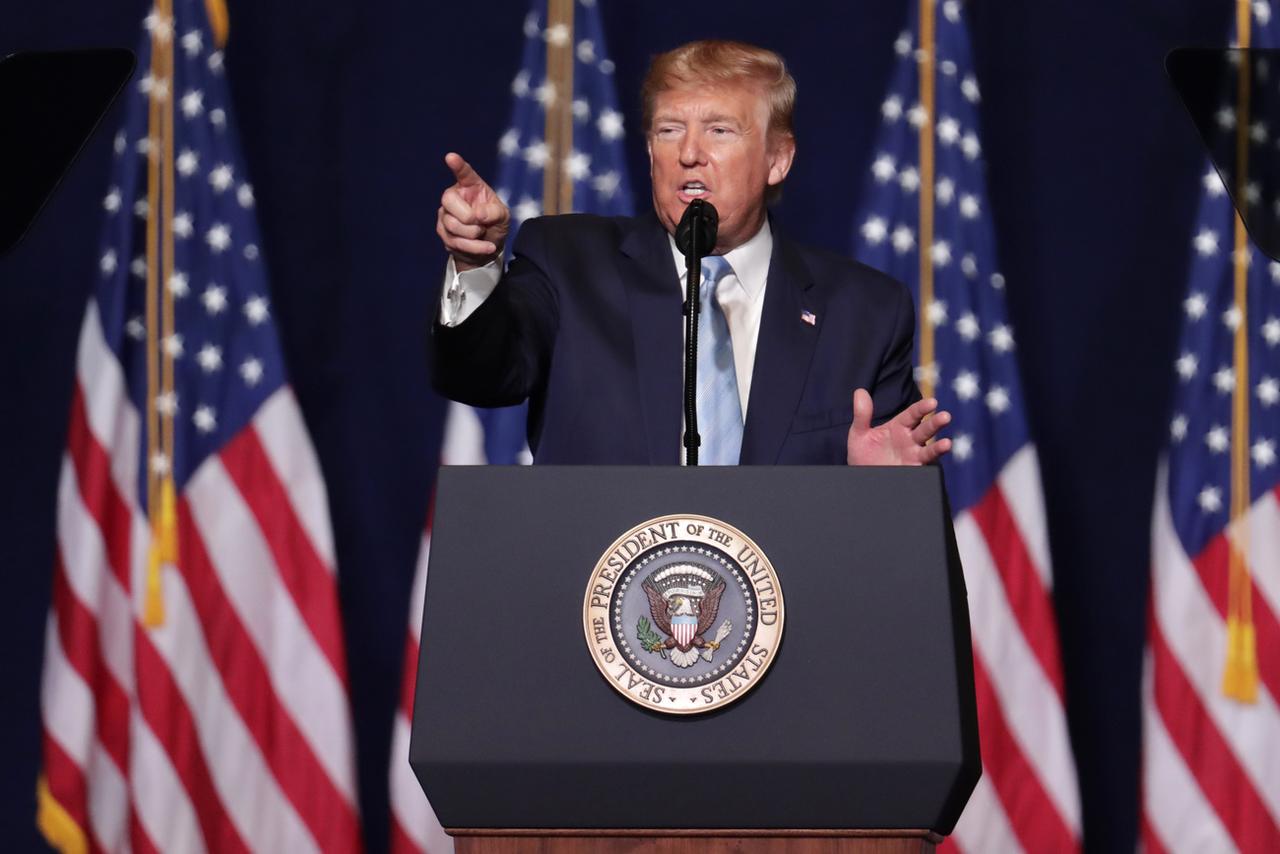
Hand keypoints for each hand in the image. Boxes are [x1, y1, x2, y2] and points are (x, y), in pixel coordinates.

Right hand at [437, 152, 509, 269]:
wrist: (487, 247)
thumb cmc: (494, 225)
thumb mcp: (503, 217)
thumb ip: (494, 212)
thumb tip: (478, 215)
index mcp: (471, 186)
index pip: (464, 173)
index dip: (458, 165)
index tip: (451, 157)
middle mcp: (454, 196)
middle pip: (449, 200)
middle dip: (468, 217)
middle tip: (481, 225)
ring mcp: (445, 214)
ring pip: (451, 224)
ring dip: (473, 234)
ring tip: (483, 234)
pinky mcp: (442, 231)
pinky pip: (454, 241)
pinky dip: (474, 247)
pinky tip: (487, 247)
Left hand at [846, 388, 951, 465]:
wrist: (861, 478)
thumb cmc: (862, 454)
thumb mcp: (859, 434)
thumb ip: (862, 414)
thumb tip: (860, 391)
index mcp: (899, 427)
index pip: (913, 414)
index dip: (922, 408)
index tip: (932, 402)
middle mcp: (910, 440)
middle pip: (926, 429)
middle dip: (936, 423)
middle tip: (945, 417)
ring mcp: (913, 456)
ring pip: (930, 450)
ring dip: (939, 447)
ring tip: (947, 444)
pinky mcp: (913, 471)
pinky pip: (925, 468)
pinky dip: (932, 465)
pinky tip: (936, 464)